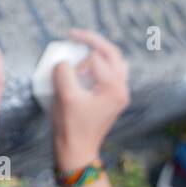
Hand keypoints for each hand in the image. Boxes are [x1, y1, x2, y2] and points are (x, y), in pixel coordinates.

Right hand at [51, 29, 128, 170]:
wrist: (76, 151)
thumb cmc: (71, 127)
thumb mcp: (65, 96)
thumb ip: (64, 72)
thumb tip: (64, 63)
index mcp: (114, 88)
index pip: (98, 56)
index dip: (78, 57)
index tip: (64, 65)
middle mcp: (121, 89)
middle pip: (112, 53)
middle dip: (92, 43)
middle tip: (73, 35)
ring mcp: (119, 94)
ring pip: (114, 62)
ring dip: (97, 54)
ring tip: (81, 52)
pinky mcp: (112, 99)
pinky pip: (110, 73)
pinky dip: (98, 66)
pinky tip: (85, 68)